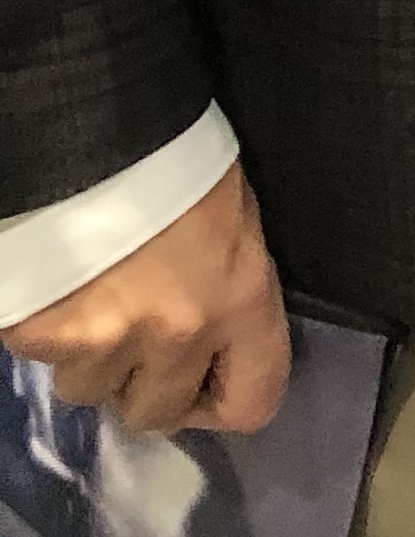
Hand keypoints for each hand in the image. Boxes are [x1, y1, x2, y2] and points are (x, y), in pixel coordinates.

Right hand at [0, 165, 291, 436]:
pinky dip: (48, 334)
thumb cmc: (179, 160)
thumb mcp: (234, 223)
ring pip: (90, 391)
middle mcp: (178, 334)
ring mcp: (104, 339)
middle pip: (156, 413)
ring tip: (93, 298)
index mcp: (241, 299)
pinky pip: (45, 360)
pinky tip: (59, 284)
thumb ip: (227, 295)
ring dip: (92, 359)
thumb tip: (212, 347)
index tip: (205, 383)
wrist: (93, 123)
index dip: (224, 401)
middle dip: (143, 386)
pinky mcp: (39, 335)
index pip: (253, 403)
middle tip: (135, 338)